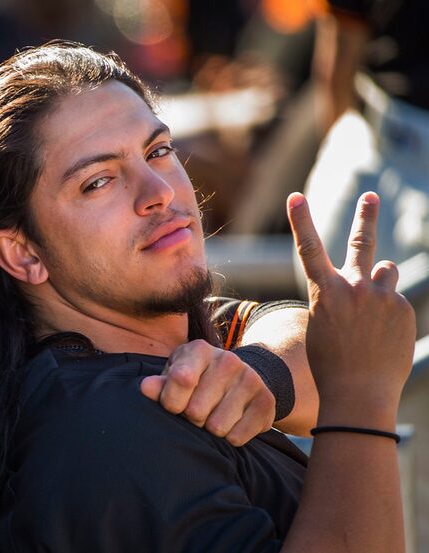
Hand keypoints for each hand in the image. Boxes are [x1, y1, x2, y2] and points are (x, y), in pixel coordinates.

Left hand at [140, 339, 274, 445]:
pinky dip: (230, 438)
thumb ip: (160, 385)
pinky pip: (238, 437)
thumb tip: (145, 388)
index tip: (173, 405)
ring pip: (217, 427)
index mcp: (199, 350)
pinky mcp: (266, 402)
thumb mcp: (175, 377)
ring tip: (212, 416)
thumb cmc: (197, 380)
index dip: (171, 402)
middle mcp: (227, 360)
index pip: (181, 380)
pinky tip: (231, 423)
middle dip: (191, 418)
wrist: (240, 379)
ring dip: (210, 430)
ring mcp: (250, 380)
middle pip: (196, 410)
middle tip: (196, 411)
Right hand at [287, 192, 414, 427]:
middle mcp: (354, 288)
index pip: (309, 249)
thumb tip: (381, 271)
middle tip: (369, 196)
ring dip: (380, 281)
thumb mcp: (325, 324)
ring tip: (373, 310)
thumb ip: (345, 295)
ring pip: (385, 271)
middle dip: (365, 216)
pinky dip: (389, 315)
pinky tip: (382, 339)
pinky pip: (395, 301)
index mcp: (325, 293)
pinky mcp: (402, 309)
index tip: (294, 196)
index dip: (301, 221)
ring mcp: (381, 297)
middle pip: (362, 242)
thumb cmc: (331, 363)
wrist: (359, 393)